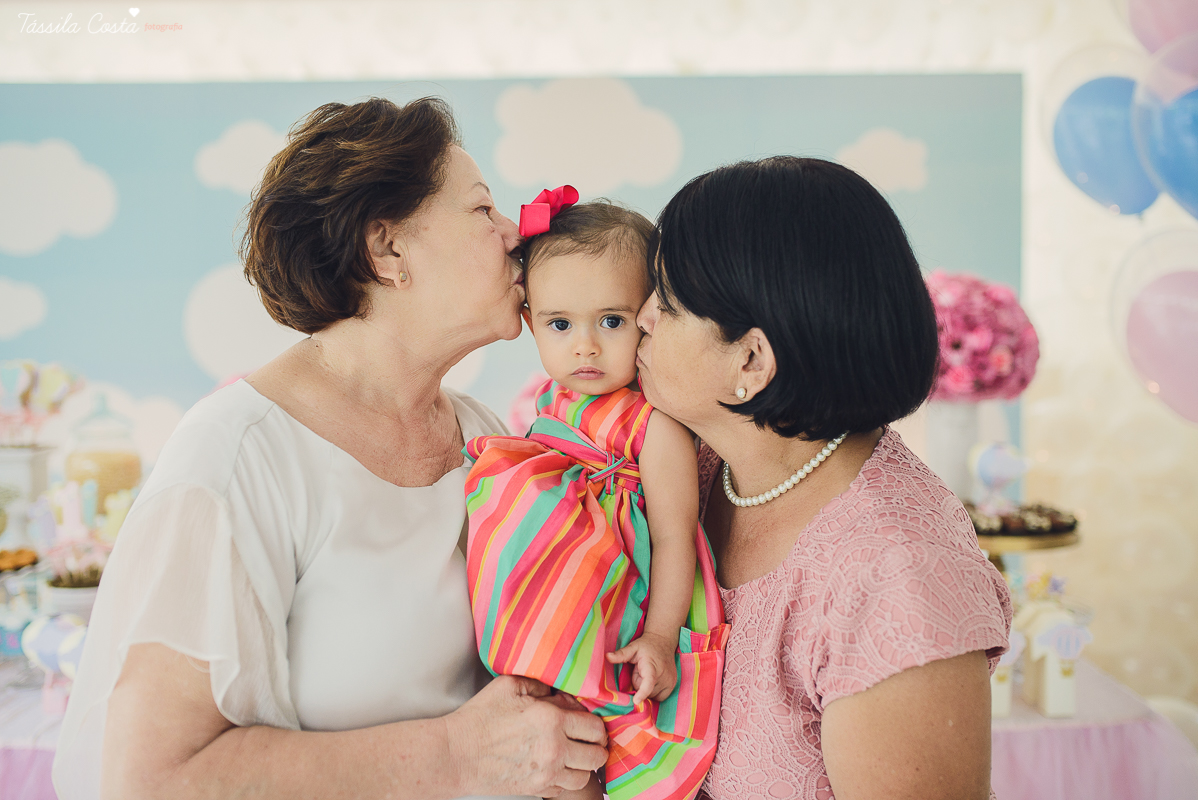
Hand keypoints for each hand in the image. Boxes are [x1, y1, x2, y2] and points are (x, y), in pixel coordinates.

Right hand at [445, 675, 607, 797]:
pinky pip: (567, 789)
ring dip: (584, 765)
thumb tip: (561, 693)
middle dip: (596, 745)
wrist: (456, 754)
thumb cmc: (479, 718)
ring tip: (574, 754)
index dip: (596, 723)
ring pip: (586, 775)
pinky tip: (558, 767)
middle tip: (586, 739)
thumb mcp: (509, 686)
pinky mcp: (537, 789)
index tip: (588, 723)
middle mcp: (554, 748)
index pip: (594, 726)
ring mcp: (546, 772)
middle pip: (597, 754)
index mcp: (550, 719)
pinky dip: (567, 780)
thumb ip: (541, 685)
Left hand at [606, 631, 677, 705]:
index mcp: (652, 666)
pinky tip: (653, 681)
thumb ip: (621, 654)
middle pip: (646, 691)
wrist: (663, 641)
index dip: (642, 693)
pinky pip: (660, 697)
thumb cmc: (646, 645)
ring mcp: (669, 681)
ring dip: (647, 689)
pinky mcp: (672, 685)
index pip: (648, 682)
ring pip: (652, 695)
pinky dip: (654, 692)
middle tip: (640, 671)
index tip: (636, 701)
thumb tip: (607, 656)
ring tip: (647, 674)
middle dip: (639, 685)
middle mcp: (663, 675)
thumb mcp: (632, 647)